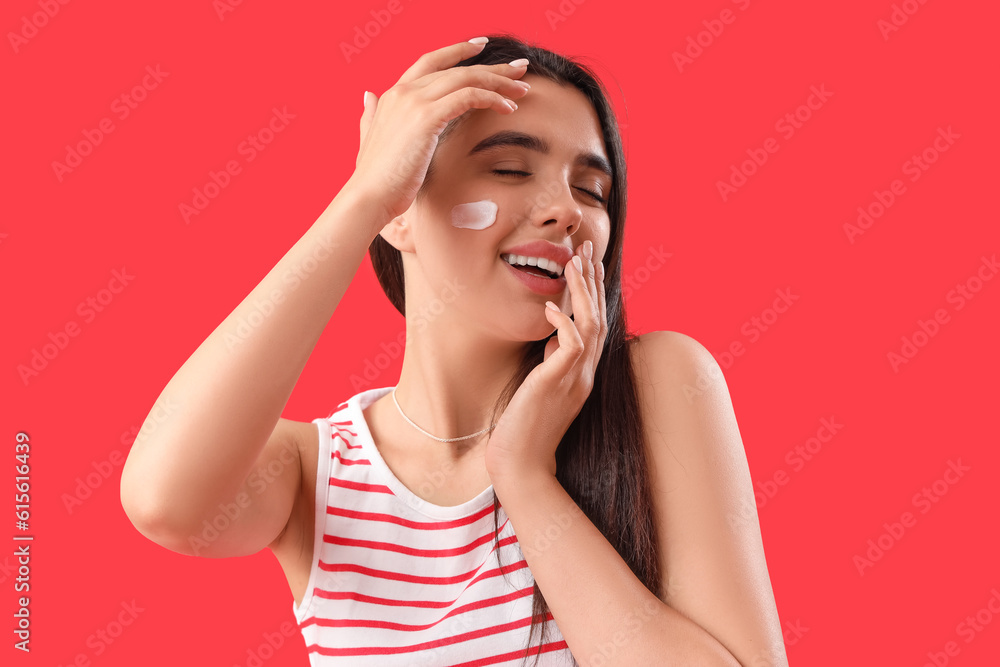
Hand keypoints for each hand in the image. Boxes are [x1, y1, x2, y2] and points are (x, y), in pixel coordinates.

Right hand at [348, 37, 530, 229]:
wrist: (368, 196)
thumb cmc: (375, 178)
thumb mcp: (369, 138)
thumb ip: (370, 115)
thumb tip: (368, 95)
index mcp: (393, 94)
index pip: (431, 61)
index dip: (457, 51)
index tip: (481, 47)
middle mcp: (404, 91)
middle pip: (457, 68)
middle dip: (492, 67)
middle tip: (520, 68)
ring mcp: (414, 102)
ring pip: (467, 78)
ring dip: (499, 82)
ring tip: (522, 89)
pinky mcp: (427, 117)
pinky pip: (469, 97)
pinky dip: (492, 99)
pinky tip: (508, 108)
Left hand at [484, 241, 607, 481]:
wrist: (520, 464)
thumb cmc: (522, 429)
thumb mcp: (540, 385)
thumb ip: (549, 360)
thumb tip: (550, 334)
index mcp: (581, 373)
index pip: (594, 324)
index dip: (593, 292)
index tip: (588, 263)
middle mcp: (584, 374)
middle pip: (599, 317)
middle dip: (593, 279)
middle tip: (588, 247)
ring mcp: (574, 379)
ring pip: (591, 325)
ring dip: (583, 291)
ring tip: (573, 262)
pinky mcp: (557, 384)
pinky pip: (570, 345)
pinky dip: (563, 322)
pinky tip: (551, 305)